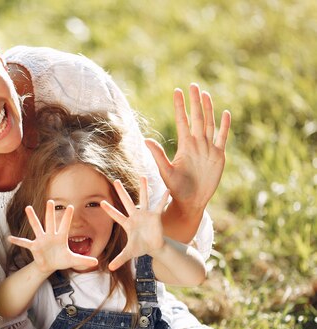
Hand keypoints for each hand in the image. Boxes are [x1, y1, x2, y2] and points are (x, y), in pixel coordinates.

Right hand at [8, 201, 97, 273]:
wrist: (49, 265)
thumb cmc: (61, 260)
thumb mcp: (73, 260)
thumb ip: (84, 259)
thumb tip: (96, 262)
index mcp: (61, 237)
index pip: (65, 225)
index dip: (67, 217)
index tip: (71, 207)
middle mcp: (50, 235)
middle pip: (50, 221)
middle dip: (50, 212)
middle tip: (50, 200)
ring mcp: (41, 240)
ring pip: (37, 226)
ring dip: (32, 218)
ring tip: (28, 208)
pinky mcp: (34, 246)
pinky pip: (25, 243)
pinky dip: (18, 241)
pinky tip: (10, 238)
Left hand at [101, 177, 169, 270]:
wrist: (154, 246)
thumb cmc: (140, 247)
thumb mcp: (129, 253)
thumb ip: (119, 259)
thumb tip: (109, 269)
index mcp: (127, 224)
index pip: (116, 216)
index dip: (109, 210)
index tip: (100, 202)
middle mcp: (135, 216)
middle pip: (127, 202)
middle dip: (121, 192)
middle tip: (115, 180)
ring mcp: (146, 215)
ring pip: (144, 199)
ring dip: (144, 188)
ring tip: (143, 176)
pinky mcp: (156, 216)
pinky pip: (159, 206)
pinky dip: (163, 199)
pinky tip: (167, 191)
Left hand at [145, 83, 230, 210]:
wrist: (191, 201)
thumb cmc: (176, 188)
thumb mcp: (166, 171)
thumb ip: (158, 155)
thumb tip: (146, 140)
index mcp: (184, 146)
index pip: (182, 121)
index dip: (180, 106)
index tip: (177, 91)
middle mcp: (196, 144)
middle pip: (197, 118)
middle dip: (194, 102)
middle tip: (192, 85)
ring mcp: (208, 149)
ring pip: (209, 124)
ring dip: (208, 109)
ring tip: (205, 94)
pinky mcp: (218, 156)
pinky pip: (222, 138)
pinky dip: (224, 126)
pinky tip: (225, 113)